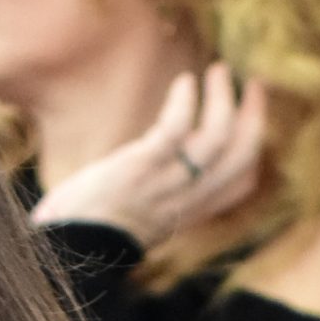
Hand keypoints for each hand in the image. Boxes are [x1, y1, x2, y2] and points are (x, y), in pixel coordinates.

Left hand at [31, 64, 267, 248]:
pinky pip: (176, 129)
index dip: (253, 145)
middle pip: (242, 156)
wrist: (65, 249)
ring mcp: (164, 184)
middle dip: (254, 113)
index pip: (241, 183)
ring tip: (217, 71)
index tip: (251, 111)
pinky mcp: (140, 169)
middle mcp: (185, 200)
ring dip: (223, 97)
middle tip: (250, 81)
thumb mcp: (139, 215)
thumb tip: (164, 164)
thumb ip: (160, 193)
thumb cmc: (92, 228)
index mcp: (188, 211)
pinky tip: (185, 83)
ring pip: (219, 137)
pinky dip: (186, 101)